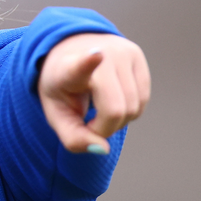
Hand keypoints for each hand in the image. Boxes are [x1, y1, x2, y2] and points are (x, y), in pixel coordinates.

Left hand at [37, 33, 149, 153]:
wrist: (69, 51)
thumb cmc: (62, 86)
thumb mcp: (56, 114)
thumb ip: (73, 137)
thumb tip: (103, 149)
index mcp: (70, 66)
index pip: (80, 65)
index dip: (88, 62)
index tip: (96, 54)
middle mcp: (100, 53)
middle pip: (116, 109)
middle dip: (104, 128)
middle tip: (88, 122)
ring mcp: (122, 52)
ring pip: (134, 107)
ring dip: (118, 120)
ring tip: (98, 108)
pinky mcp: (137, 55)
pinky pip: (143, 100)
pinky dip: (129, 110)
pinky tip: (112, 100)